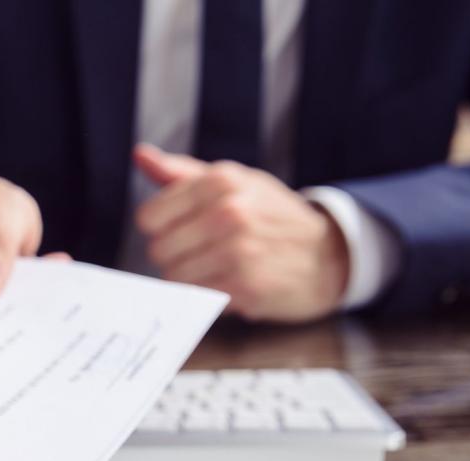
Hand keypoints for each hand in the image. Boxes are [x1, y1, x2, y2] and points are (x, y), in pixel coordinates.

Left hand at [134, 143, 349, 322]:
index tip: (184, 229)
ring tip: (218, 267)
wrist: (328, 254)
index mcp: (220, 181)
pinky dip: (208, 293)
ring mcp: (238, 249)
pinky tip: (231, 281)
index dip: (162, 228)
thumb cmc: (271, 216)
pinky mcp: (245, 284)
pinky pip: (197, 296)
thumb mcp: (234, 182)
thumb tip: (141, 155)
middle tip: (204, 252)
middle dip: (175, 255)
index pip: (149, 217)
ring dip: (190, 277)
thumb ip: (181, 173)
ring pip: (174, 275)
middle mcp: (229, 211)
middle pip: (158, 249)